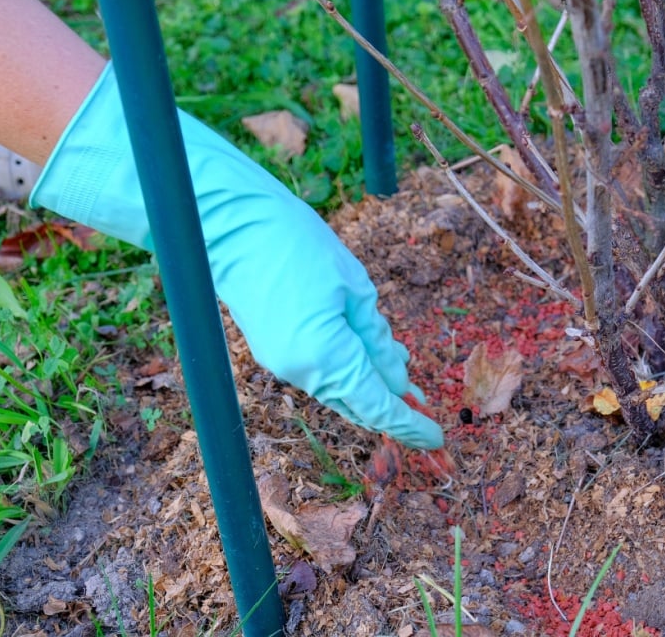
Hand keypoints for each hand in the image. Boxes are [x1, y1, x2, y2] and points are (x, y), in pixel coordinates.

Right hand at [31, 64, 442, 448]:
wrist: (228, 225)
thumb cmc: (295, 245)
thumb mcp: (354, 288)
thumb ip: (376, 340)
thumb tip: (397, 379)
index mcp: (325, 357)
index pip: (376, 406)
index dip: (409, 424)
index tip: (437, 438)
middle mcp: (301, 371)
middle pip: (358, 403)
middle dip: (393, 407)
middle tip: (426, 405)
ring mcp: (283, 363)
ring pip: (340, 388)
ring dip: (372, 386)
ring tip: (405, 377)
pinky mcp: (274, 349)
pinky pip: (323, 372)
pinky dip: (350, 370)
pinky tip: (370, 355)